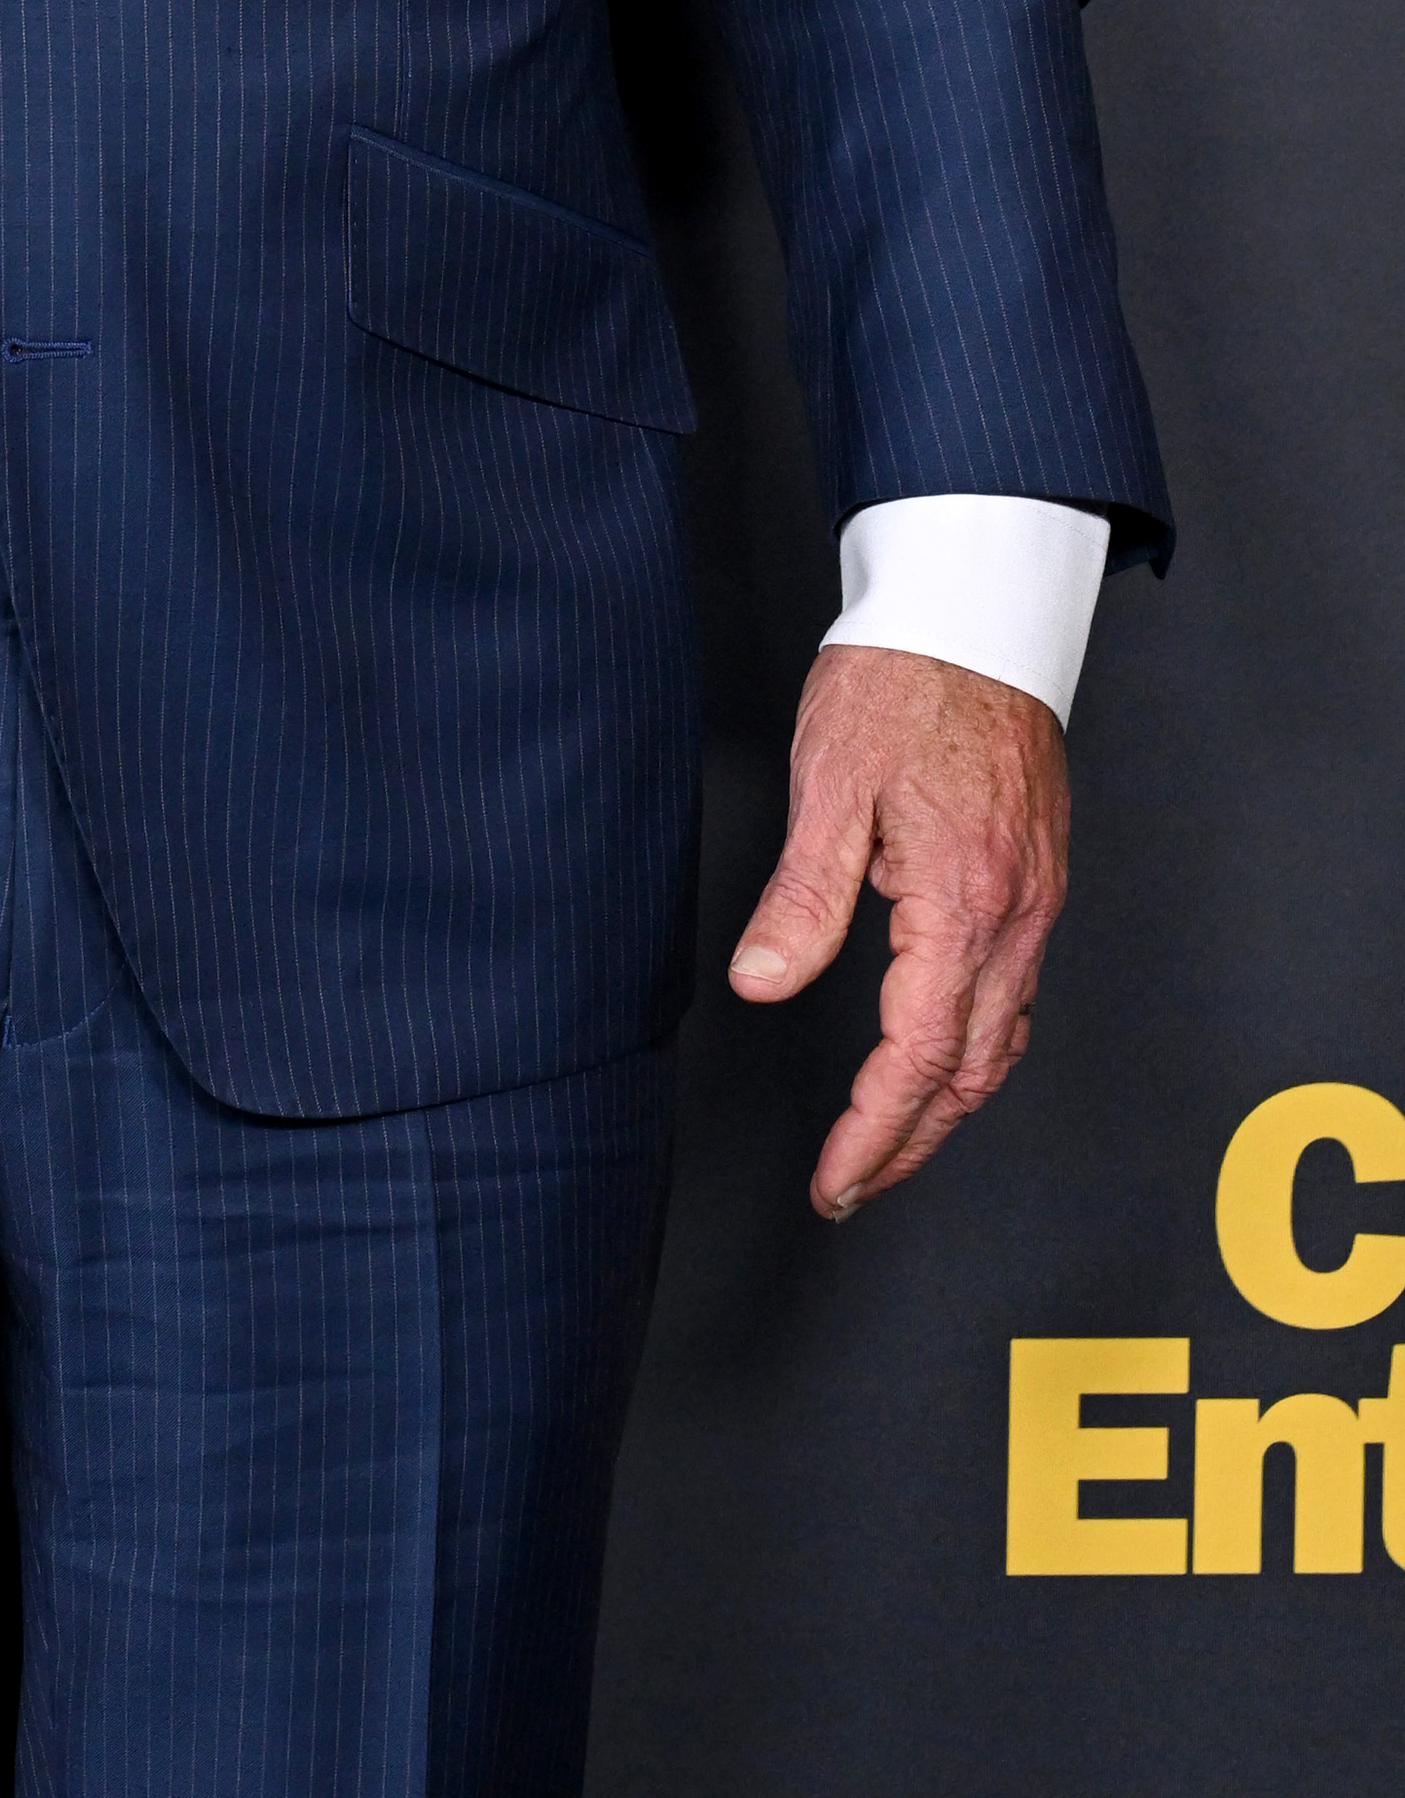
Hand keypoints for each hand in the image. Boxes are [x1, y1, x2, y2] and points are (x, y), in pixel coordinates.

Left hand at [729, 642, 1069, 1219]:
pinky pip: (1014, 992)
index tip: (835, 1180)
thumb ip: (802, 896)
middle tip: (851, 1184)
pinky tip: (942, 1053)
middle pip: (969, 1069)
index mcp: (963, 901)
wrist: (975, 613)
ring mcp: (1036, 898)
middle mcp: (1016, 913)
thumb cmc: (899, 681)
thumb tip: (762, 984)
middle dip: (910, 1139)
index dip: (874, 1131)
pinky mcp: (1036, 876)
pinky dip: (976, 1045)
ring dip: (946, 1103)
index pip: (918, 1056)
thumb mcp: (831, 784)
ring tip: (888, 1140)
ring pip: (1002, 1039)